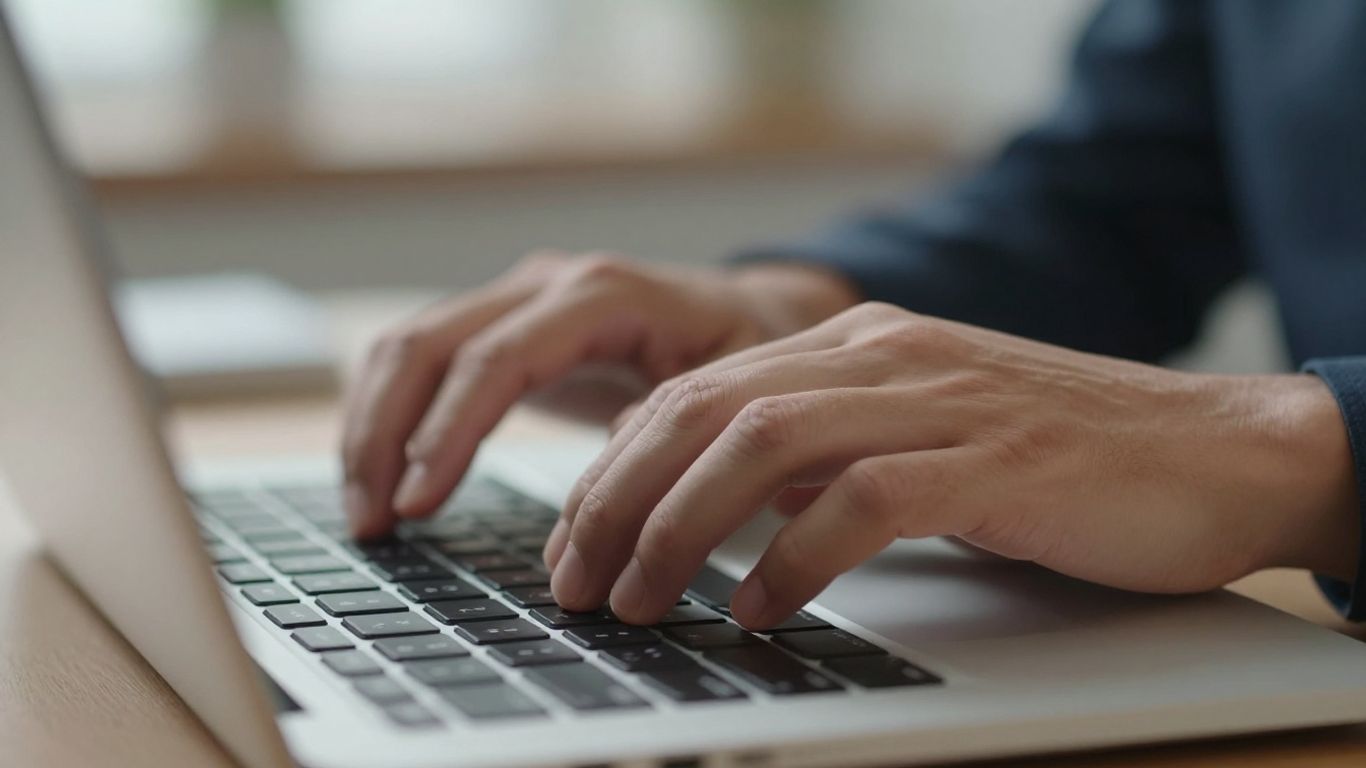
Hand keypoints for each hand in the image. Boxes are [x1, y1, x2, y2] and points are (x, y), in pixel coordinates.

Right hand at [341, 252, 857, 537]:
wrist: (745, 311)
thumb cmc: (744, 352)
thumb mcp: (734, 386)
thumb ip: (670, 421)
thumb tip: (605, 480)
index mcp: (602, 294)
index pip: (498, 356)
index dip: (449, 431)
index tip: (418, 502)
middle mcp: (546, 283)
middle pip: (428, 344)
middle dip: (386, 434)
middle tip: (372, 523)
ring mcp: (515, 298)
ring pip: (407, 347)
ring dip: (372, 428)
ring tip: (365, 515)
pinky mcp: (500, 326)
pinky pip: (419, 359)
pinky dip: (387, 417)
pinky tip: (381, 477)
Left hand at [546, 302, 1359, 628]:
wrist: (1213, 450)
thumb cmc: (1059, 458)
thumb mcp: (919, 434)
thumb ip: (828, 452)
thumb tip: (726, 508)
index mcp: (857, 343)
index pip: (697, 389)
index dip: (617, 465)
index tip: (575, 536)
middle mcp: (885, 355)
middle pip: (707, 409)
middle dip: (619, 497)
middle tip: (578, 580)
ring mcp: (940, 402)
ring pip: (765, 443)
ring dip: (681, 526)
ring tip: (640, 598)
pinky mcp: (995, 464)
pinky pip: (864, 502)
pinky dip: (794, 558)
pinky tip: (758, 608)